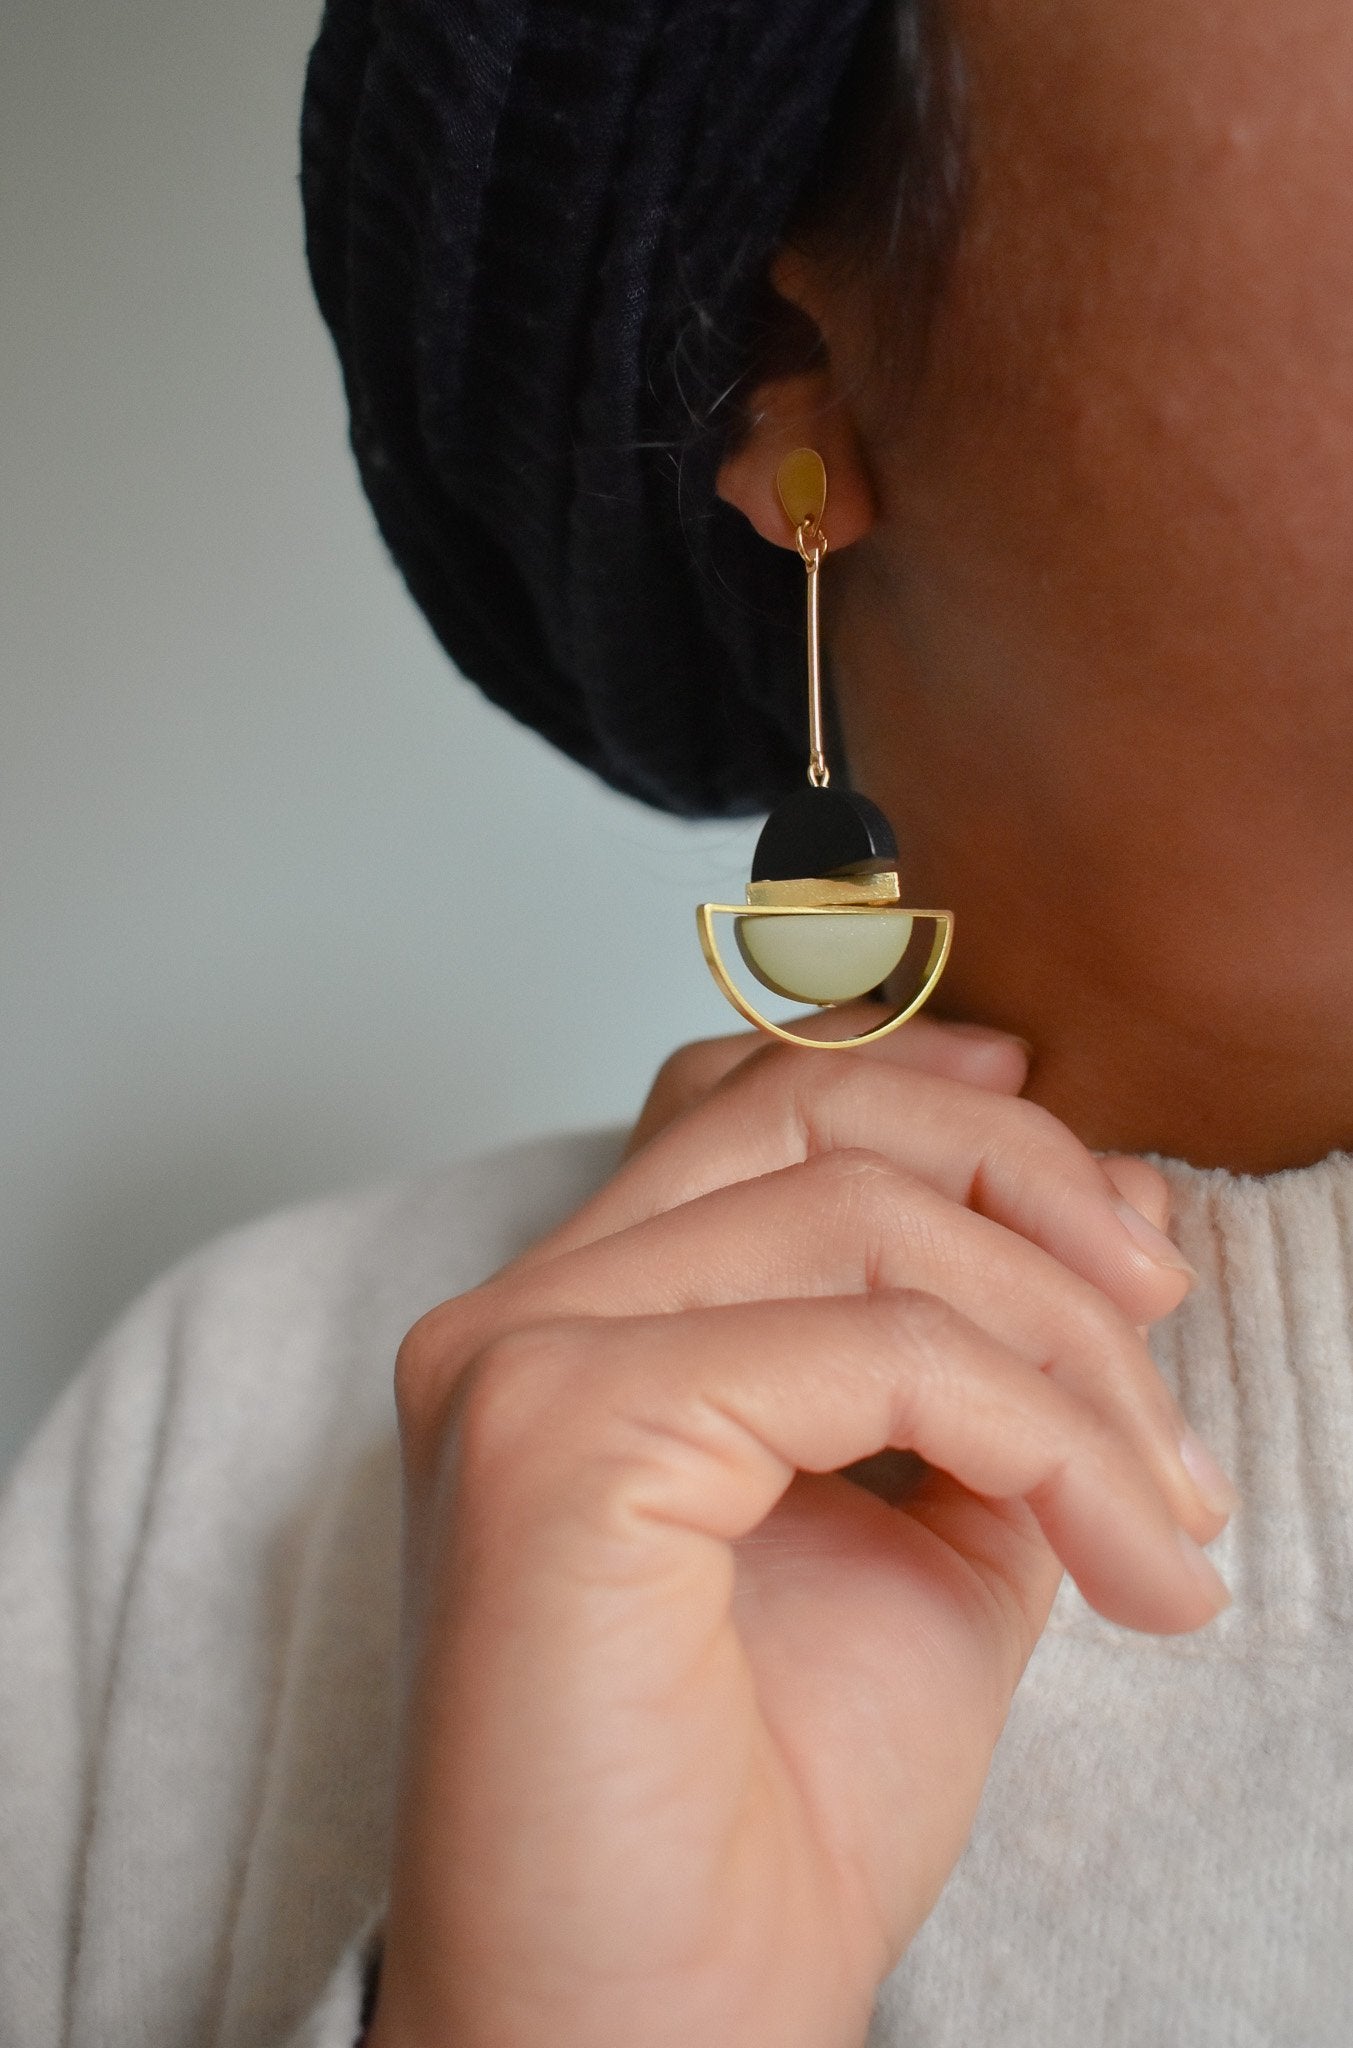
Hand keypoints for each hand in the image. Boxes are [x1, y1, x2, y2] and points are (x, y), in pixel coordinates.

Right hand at [368, 1013, 1230, 2047]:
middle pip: (803, 1105)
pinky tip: (1127, 1558)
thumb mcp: (922, 1534)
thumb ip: (982, 1368)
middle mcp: (516, 1314)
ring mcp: (520, 1358)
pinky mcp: (559, 1429)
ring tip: (1170, 1505)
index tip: (1096, 1193)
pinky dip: (1045, 1434)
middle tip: (1166, 1306)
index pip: (744, 1098)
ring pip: (861, 1212)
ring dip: (1072, 1345)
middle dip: (1027, 1180)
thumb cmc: (767, 1814)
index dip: (931, 1091)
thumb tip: (1103, 1218)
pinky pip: (879, 1350)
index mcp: (572, 1325)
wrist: (658, 2035)